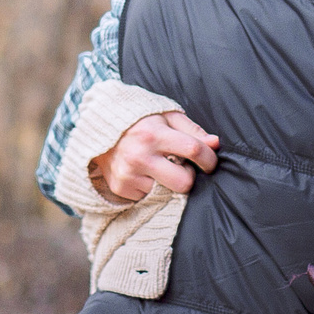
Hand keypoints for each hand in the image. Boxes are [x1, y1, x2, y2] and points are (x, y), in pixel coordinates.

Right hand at [91, 111, 218, 202]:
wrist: (98, 128)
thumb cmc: (140, 121)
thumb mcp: (166, 116)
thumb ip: (192, 130)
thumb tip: (215, 144)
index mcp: (154, 134)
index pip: (193, 150)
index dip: (210, 159)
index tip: (211, 162)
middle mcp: (140, 156)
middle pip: (184, 182)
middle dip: (190, 176)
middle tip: (183, 167)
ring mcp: (129, 175)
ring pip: (168, 193)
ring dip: (170, 182)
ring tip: (161, 167)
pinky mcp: (121, 188)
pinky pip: (150, 197)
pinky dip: (153, 188)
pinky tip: (146, 173)